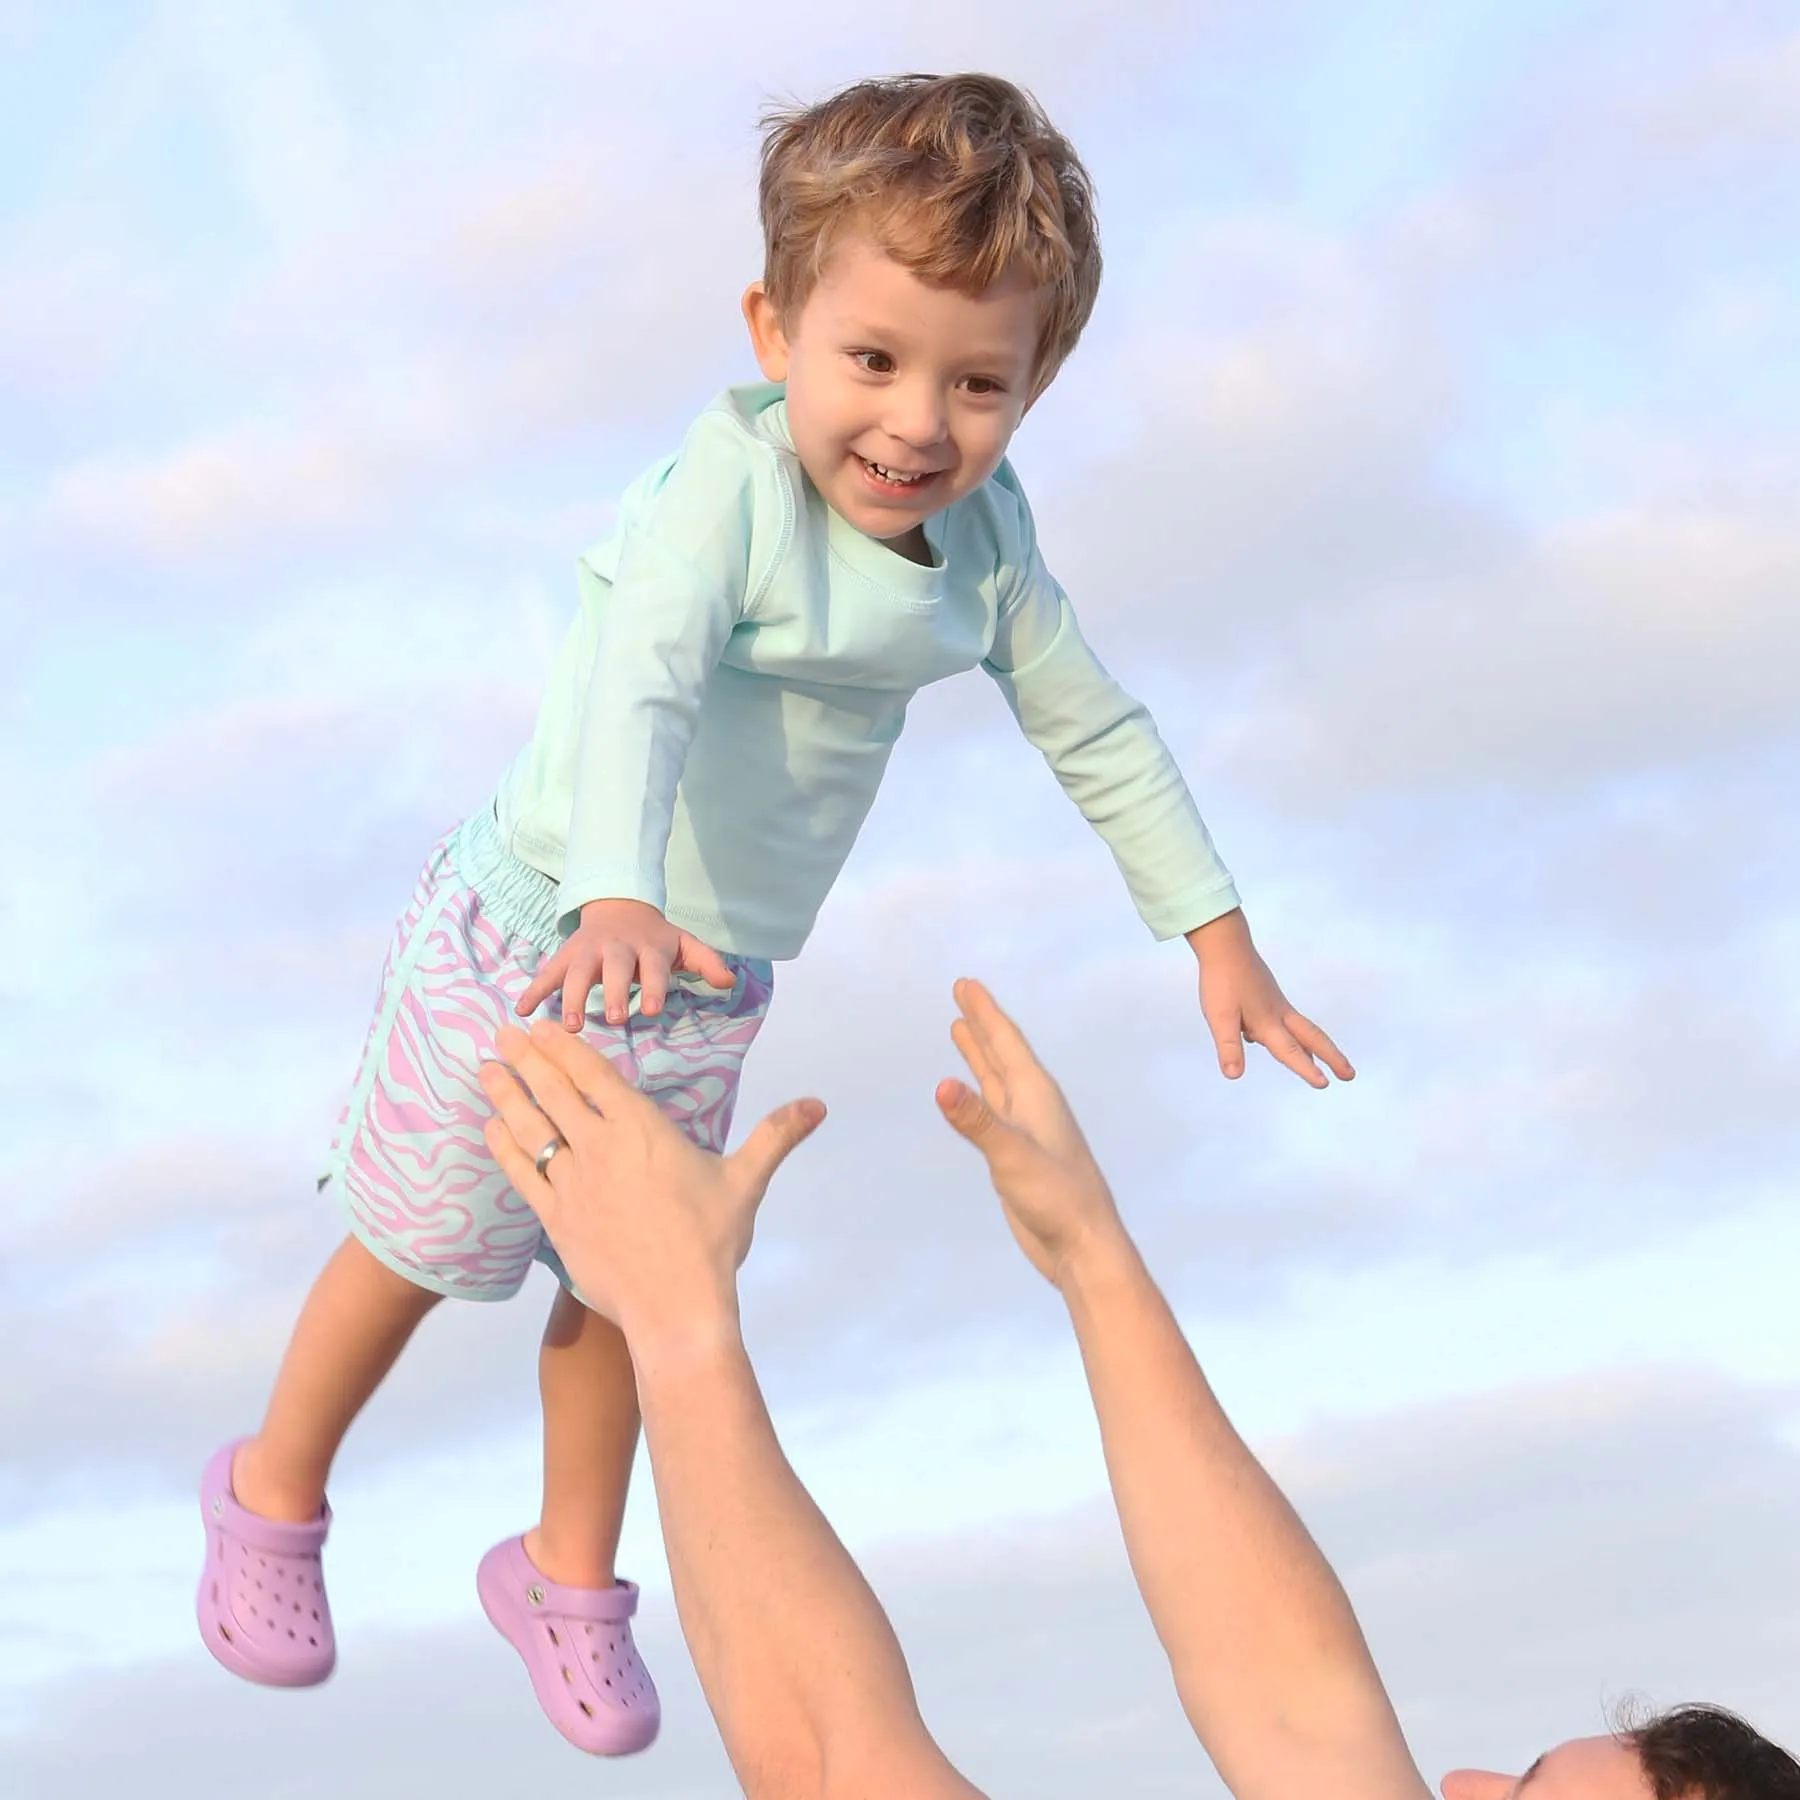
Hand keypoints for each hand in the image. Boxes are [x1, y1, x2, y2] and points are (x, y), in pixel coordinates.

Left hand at [479, 1020, 825, 1334]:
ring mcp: (573, 1183)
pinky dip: (504, 1147)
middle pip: (554, 1092)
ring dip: (506, 1094)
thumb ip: (776, 1135)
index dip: (565, 1047)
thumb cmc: (713, 1242)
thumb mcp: (746, 1181)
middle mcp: (600, 1148)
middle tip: (502, 1032)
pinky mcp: (557, 1219)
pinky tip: (492, 1128)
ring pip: (530, 1127)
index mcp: (642, 1130)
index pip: (595, 1076)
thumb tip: (818, 1104)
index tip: (542, 1026)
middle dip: (526, 1058)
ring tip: (486, 1069)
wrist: (675, 1308)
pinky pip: (522, 1174)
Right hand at [516, 898, 737, 1029]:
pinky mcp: (565, 955)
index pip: (652, 966)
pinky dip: (534, 989)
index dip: (652, 985)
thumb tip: (729, 981)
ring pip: (577, 971)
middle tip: (616, 1018)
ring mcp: (587, 950)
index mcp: (647, 947)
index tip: (652, 1009)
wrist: (619, 907)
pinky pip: (547, 972)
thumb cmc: (654, 937)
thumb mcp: (684, 944)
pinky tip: (523, 1010)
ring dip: (573, 996)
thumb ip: (706, 962)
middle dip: (614, 991)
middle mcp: (616, 948)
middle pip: (614, 968)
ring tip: (571, 1025)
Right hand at [935, 978, 1121, 1287]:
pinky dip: (979, 1092)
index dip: (985, 1012)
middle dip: (982, 1023)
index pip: (1006, 1042)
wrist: (1082, 1246)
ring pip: (997, 1079)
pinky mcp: (1018, 1155)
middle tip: (963, 993)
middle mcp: (1032, 1105)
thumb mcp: (1012, 1157)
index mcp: (1036, 1095)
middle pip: (1002, 1053)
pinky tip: (973, 1093)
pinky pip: (994, 1109)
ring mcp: (1026, 1130)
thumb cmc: (1057, 1199)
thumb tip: (942, 1086)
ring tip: (963, 1030)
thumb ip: (977, 1122)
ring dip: (980, 1054)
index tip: (965, 984)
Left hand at [1186, 910, 1353, 1088]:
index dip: (1306, 1069)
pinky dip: (1293, 1034)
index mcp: (1269, 1022)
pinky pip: (1286, 1021)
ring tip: (1321, 1061)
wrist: (1226, 944)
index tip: (1325, 1084)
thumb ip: (1229, 1047)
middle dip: (1332, 1057)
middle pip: (1312, 1038)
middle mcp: (1278, 1014)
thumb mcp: (1220, 1018)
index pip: (1291, 1051)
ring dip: (1315, 1047)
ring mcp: (1275, 1003)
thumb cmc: (1222, 981)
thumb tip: (1234, 1075)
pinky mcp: (1269, 995)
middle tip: (1350, 1075)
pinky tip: (1282, 1038)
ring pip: (1301, 1029)